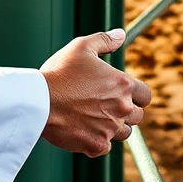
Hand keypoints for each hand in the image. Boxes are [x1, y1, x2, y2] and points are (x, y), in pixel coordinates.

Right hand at [39, 29, 151, 157]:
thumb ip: (105, 40)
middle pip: (137, 115)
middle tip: (105, 106)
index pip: (145, 95)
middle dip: (126, 111)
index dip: (136, 95)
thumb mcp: (81, 47)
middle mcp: (122, 108)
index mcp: (123, 84)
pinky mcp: (97, 145)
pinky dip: (97, 141)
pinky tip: (83, 129)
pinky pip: (105, 146)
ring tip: (93, 118)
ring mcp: (110, 129)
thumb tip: (121, 35)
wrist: (37, 102)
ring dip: (113, 127)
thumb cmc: (58, 73)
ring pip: (124, 133)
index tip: (124, 95)